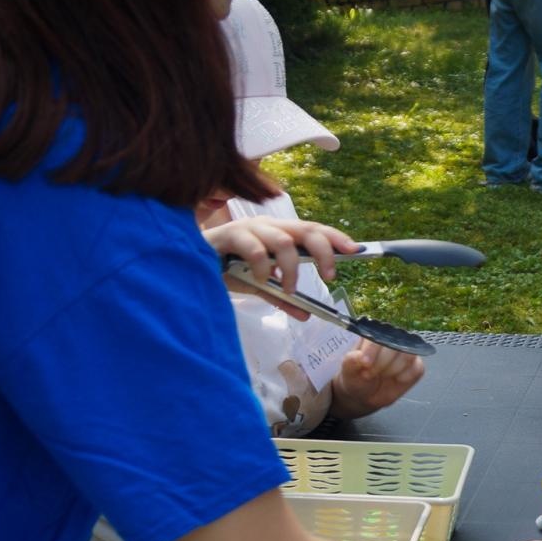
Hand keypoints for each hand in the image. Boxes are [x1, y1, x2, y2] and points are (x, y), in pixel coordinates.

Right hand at [204, 216, 356, 303]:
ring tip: (289, 289)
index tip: (356, 250)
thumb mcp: (260, 285)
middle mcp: (268, 225)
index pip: (313, 229)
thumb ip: (282, 298)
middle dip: (324, 252)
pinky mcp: (229, 235)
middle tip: (330, 276)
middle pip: (306, 229)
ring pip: (283, 241)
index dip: (335, 238)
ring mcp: (249, 228)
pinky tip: (262, 279)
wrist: (186, 262)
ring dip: (292, 269)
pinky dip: (263, 266)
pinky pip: (254, 247)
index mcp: (279, 232)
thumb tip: (306, 315)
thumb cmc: (226, 268)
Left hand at [330, 339, 425, 417]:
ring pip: (408, 355)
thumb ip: (351, 361)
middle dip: (382, 363)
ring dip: (393, 370)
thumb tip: (360, 356)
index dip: (374, 350)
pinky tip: (395, 380)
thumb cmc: (356, 377)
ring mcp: (406, 352)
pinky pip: (417, 368)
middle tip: (370, 374)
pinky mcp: (416, 365)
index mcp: (374, 334)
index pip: (379, 335)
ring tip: (381, 376)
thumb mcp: (348, 370)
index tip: (365, 364)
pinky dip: (405, 377)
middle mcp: (393, 339)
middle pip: (395, 344)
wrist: (364, 394)